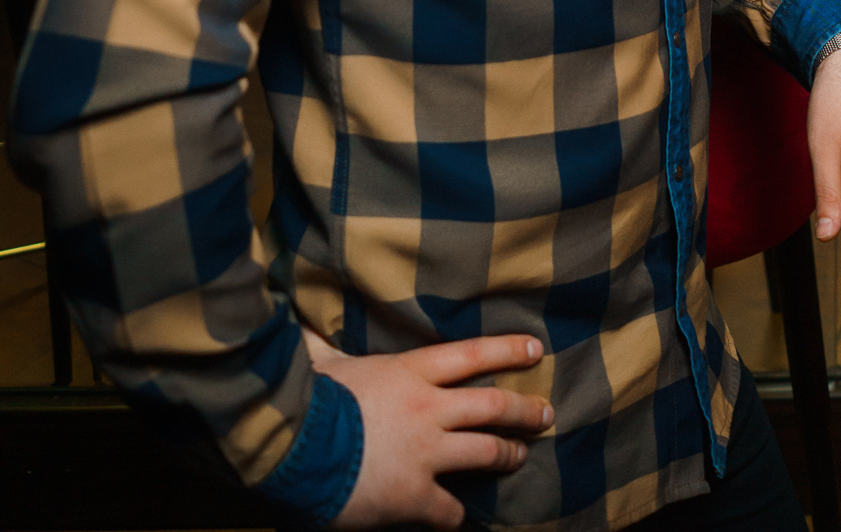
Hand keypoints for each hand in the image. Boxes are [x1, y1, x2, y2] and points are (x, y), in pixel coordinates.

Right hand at [302, 325, 552, 528]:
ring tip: (519, 457)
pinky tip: (458, 518)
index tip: (536, 350)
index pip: (473, 354)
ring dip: (508, 455)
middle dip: (524, 410)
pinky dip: (456, 515)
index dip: (507, 351)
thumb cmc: (310, 399)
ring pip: (486, 451)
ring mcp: (426, 453)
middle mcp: (429, 408)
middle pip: (493, 405)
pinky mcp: (414, 495)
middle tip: (545, 414)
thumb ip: (326, 347)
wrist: (295, 447)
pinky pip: (449, 509)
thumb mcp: (325, 362)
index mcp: (411, 371)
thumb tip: (305, 328)